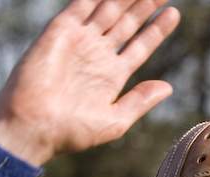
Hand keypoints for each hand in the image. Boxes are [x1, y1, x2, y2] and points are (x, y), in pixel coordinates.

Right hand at [0, 0, 180, 165]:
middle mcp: (97, 54)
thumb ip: (140, 101)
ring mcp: (80, 40)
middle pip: (126, 22)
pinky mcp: (61, 30)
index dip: (156, 29)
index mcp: (111, 75)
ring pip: (108, 9)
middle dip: (144, 5)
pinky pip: (82, 5)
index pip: (140, 45)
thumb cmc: (72, 131)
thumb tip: (168, 87)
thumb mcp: (115, 121)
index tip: (174, 13)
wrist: (34, 125)